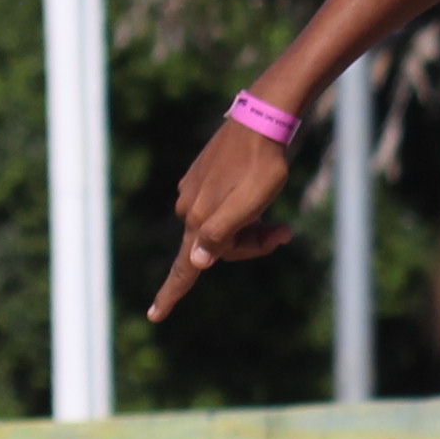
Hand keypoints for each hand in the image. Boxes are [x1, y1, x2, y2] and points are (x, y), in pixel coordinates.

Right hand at [147, 119, 298, 321]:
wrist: (263, 121)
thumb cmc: (262, 166)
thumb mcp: (249, 204)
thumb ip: (221, 234)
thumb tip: (196, 262)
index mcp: (198, 221)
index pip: (184, 268)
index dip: (171, 295)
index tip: (155, 316)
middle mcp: (189, 208)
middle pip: (218, 249)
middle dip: (251, 247)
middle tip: (284, 232)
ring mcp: (196, 192)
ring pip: (225, 229)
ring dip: (255, 230)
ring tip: (282, 223)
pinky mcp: (206, 179)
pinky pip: (226, 210)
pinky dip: (250, 213)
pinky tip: (265, 197)